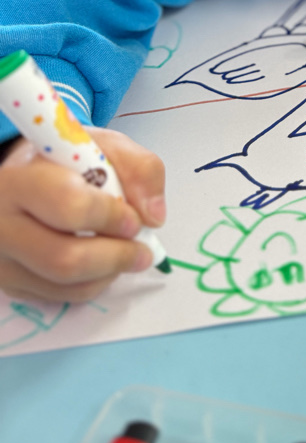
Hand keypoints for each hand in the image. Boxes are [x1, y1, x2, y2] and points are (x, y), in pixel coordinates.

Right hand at [0, 128, 165, 302]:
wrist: (27, 176)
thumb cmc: (68, 160)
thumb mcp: (106, 146)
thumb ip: (139, 169)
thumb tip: (153, 216)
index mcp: (18, 179)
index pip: (67, 206)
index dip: (110, 216)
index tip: (134, 219)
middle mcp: (0, 223)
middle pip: (63, 258)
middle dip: (115, 257)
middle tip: (143, 251)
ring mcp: (0, 259)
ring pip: (62, 284)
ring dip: (108, 273)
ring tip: (128, 255)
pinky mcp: (9, 283)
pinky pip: (58, 296)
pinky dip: (92, 284)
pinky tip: (103, 263)